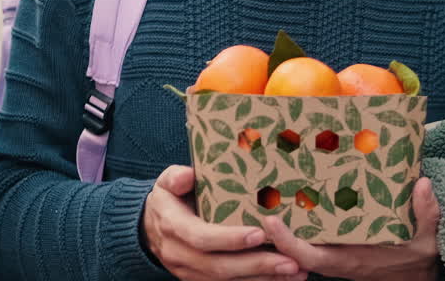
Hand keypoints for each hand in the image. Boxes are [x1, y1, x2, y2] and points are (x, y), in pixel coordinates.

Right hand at [142, 165, 307, 280]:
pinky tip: (282, 279)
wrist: (148, 229)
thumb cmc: (167, 200)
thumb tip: (188, 175)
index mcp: (172, 226)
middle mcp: (179, 254)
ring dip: (262, 279)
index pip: (200, 237)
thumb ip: (176, 177)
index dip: (229, 239)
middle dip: (256, 266)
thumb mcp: (166, 183)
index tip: (259, 234)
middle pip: (218, 266)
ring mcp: (188, 273)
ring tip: (296, 272)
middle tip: (290, 261)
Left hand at [261, 177, 441, 280]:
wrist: (416, 277)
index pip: (310, 257)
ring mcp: (331, 253)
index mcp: (351, 260)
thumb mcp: (428, 240)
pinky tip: (280, 198)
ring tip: (258, 191)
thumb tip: (423, 185)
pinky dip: (292, 224)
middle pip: (292, 250)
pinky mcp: (332, 248)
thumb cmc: (418, 259)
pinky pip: (306, 238)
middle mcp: (334, 258)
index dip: (287, 242)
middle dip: (271, 229)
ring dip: (277, 225)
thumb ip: (427, 215)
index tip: (270, 221)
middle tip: (253, 195)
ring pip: (297, 243)